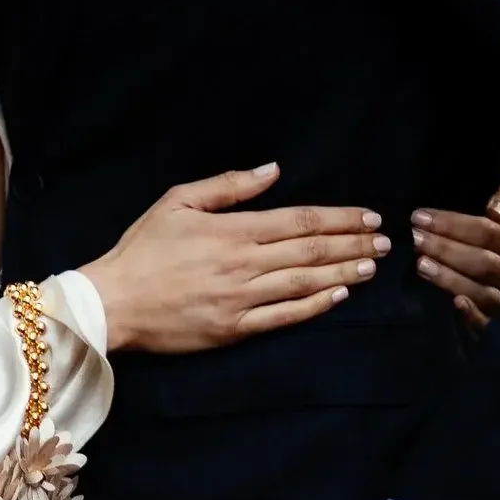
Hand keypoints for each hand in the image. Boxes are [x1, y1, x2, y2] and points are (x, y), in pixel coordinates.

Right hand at [82, 165, 386, 355]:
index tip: (368, 217)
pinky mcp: (234, 329)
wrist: (114, 302)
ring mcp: (241, 299)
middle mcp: (244, 264)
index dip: (339, 218)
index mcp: (233, 231)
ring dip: (343, 273)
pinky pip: (283, 317)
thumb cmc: (142, 249)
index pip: (300, 221)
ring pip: (304, 283)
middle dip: (352, 245)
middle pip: (311, 251)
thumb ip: (229, 186)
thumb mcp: (178, 201)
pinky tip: (338, 297)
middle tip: (385, 241)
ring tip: (371, 266)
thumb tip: (272, 170)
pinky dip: (314, 307)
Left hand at [412, 181, 499, 328]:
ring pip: (482, 290)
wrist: (488, 265)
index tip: (421, 217)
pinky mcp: (491, 319)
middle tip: (416, 239)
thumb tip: (496, 211)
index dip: (455, 224)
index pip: (488, 232)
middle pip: (484, 261)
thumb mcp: (498, 208)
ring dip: (450, 277)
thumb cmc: (485, 232)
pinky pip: (486, 320)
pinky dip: (472, 313)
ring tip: (420, 264)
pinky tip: (454, 302)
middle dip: (447, 248)